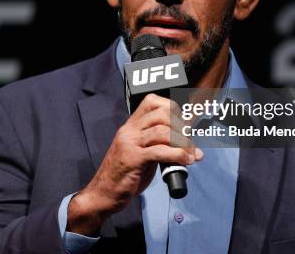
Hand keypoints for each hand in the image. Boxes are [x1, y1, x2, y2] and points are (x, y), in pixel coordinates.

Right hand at [67, 93, 202, 235]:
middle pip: (161, 114)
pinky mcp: (133, 159)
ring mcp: (130, 143)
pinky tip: (185, 161)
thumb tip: (191, 146)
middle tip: (189, 142)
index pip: (153, 102)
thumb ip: (162, 145)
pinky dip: (178, 155)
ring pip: (162, 131)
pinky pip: (160, 151)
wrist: (103, 193)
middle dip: (181, 127)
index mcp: (131, 125)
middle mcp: (130, 130)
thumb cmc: (124, 174)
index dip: (173, 109)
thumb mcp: (142, 153)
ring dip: (183, 143)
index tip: (185, 124)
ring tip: (190, 154)